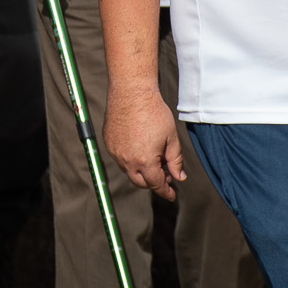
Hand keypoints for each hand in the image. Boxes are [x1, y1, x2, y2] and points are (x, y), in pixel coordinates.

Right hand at [105, 82, 183, 200]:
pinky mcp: (108, 142)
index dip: (166, 191)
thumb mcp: (172, 138)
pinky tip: (139, 146)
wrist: (132, 92)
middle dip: (153, 182)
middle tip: (165, 174)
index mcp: (145, 161)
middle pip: (140, 182)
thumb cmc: (154, 112)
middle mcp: (127, 160)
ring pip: (129, 170)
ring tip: (152, 157)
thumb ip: (175, 161)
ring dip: (141, 170)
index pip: (156, 184)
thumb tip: (179, 177)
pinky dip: (130, 158)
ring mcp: (115, 151)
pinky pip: (119, 158)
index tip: (171, 195)